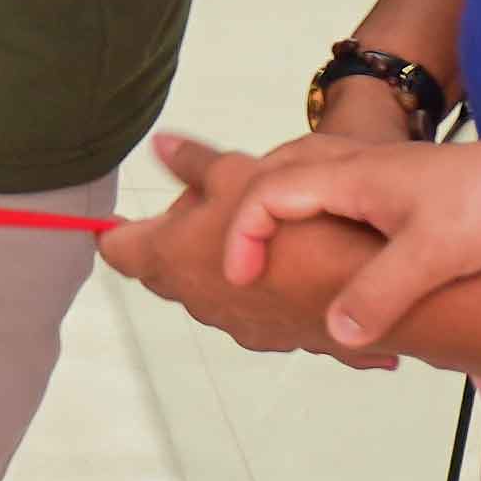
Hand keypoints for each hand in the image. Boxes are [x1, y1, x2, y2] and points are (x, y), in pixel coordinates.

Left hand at [103, 135, 400, 367]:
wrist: (365, 282)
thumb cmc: (292, 228)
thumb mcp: (236, 174)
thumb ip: (193, 163)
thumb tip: (161, 145)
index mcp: (168, 259)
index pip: (117, 247)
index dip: (114, 230)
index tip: (116, 220)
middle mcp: (194, 300)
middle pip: (166, 266)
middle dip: (177, 236)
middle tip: (206, 202)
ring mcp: (236, 324)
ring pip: (214, 286)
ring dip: (222, 262)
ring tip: (257, 227)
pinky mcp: (277, 335)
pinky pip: (258, 305)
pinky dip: (264, 284)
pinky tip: (292, 262)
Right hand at [222, 129, 480, 349]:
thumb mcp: (434, 256)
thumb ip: (379, 294)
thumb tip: (335, 332)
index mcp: (352, 175)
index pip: (266, 193)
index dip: (243, 236)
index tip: (243, 279)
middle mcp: (358, 170)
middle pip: (273, 177)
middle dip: (239, 213)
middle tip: (224, 253)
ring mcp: (381, 183)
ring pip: (304, 186)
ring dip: (275, 216)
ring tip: (262, 255)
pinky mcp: (404, 200)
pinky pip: (336, 203)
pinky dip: (314, 225)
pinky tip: (334, 267)